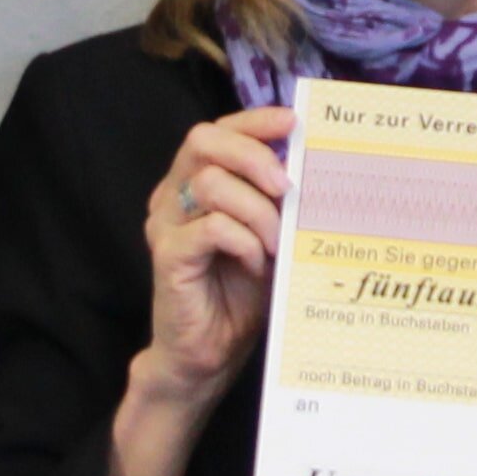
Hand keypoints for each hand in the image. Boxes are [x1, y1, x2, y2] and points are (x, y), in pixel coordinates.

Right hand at [137, 109, 294, 400]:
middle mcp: (172, 196)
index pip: (216, 130)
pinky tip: (256, 264)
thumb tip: (310, 158)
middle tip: (286, 187)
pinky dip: (244, 241)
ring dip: (257, 210)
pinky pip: (212, 228)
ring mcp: (165, 225)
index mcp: (193, 183)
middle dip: (252, 155)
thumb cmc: (240, 294)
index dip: (252, 120)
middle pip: (203, 140)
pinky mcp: (167, 256)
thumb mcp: (267, 235)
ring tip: (275, 244)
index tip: (291, 123)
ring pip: (211, 184)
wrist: (210, 355)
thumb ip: (275, 198)